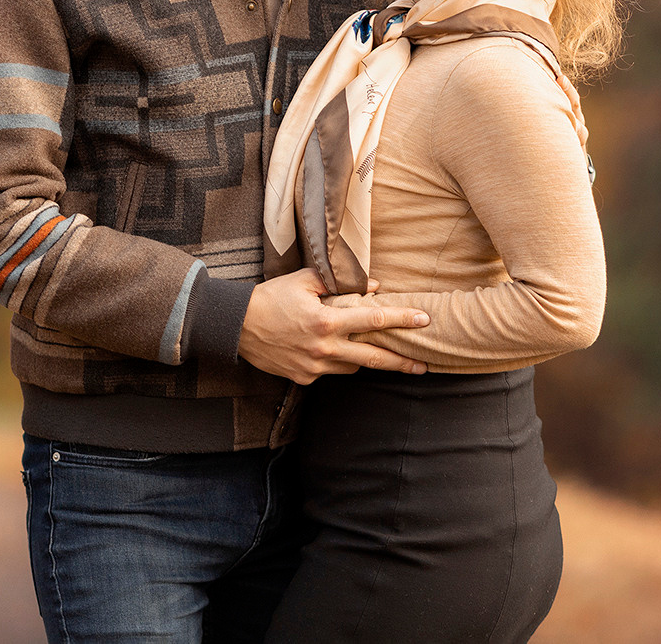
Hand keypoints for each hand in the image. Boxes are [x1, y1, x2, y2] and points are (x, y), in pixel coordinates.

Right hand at [237, 268, 429, 383]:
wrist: (237, 326)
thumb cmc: (272, 297)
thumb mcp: (305, 281)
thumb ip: (340, 283)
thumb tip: (374, 287)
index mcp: (326, 321)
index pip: (374, 321)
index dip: (401, 320)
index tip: (423, 320)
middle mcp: (323, 348)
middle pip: (373, 359)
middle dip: (401, 362)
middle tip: (424, 365)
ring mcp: (314, 367)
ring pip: (352, 368)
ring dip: (364, 360)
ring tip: (375, 352)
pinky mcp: (303, 379)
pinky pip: (330, 373)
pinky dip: (336, 363)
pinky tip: (332, 352)